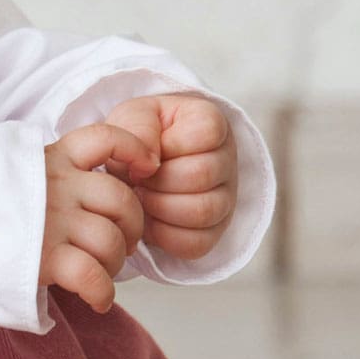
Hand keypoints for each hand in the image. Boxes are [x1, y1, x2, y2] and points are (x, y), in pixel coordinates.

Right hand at [39, 119, 159, 315]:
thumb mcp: (16, 169)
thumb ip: (52, 172)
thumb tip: (92, 187)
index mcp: (52, 159)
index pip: (106, 137)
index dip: (136, 149)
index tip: (147, 168)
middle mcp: (58, 185)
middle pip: (123, 199)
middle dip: (133, 226)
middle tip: (122, 243)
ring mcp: (53, 221)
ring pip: (111, 240)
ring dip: (115, 263)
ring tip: (102, 273)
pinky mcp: (45, 258)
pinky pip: (93, 276)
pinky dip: (103, 292)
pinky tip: (98, 300)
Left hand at [123, 92, 238, 261]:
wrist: (136, 165)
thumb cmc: (139, 136)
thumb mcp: (132, 116)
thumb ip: (139, 126)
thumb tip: (150, 164)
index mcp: (212, 122)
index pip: (206, 134)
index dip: (168, 145)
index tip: (147, 151)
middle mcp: (227, 160)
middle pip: (201, 175)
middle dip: (158, 180)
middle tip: (138, 179)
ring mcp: (225, 198)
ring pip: (202, 212)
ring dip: (159, 207)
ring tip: (143, 196)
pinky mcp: (214, 232)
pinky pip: (196, 243)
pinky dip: (164, 235)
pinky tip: (150, 218)